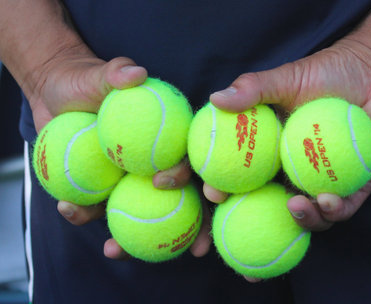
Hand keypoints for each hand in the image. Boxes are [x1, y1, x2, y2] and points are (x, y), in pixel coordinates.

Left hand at [29, 48, 210, 258]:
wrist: (55, 91)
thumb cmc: (86, 80)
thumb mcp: (100, 74)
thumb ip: (117, 73)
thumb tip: (137, 73)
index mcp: (164, 138)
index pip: (191, 161)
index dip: (207, 181)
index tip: (207, 194)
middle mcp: (149, 162)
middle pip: (178, 199)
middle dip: (189, 228)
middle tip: (187, 249)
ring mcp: (124, 178)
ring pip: (138, 212)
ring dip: (131, 238)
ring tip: (114, 250)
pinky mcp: (99, 186)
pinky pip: (96, 205)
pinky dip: (85, 213)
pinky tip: (71, 211)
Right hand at [209, 39, 370, 229]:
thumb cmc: (330, 71)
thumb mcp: (286, 78)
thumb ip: (252, 89)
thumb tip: (215, 99)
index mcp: (275, 151)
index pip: (244, 175)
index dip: (225, 188)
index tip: (215, 192)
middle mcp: (297, 170)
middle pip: (271, 203)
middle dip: (253, 220)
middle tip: (246, 215)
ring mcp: (325, 181)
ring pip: (308, 213)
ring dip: (300, 219)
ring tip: (293, 206)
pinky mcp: (357, 186)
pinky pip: (343, 208)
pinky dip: (334, 210)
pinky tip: (328, 200)